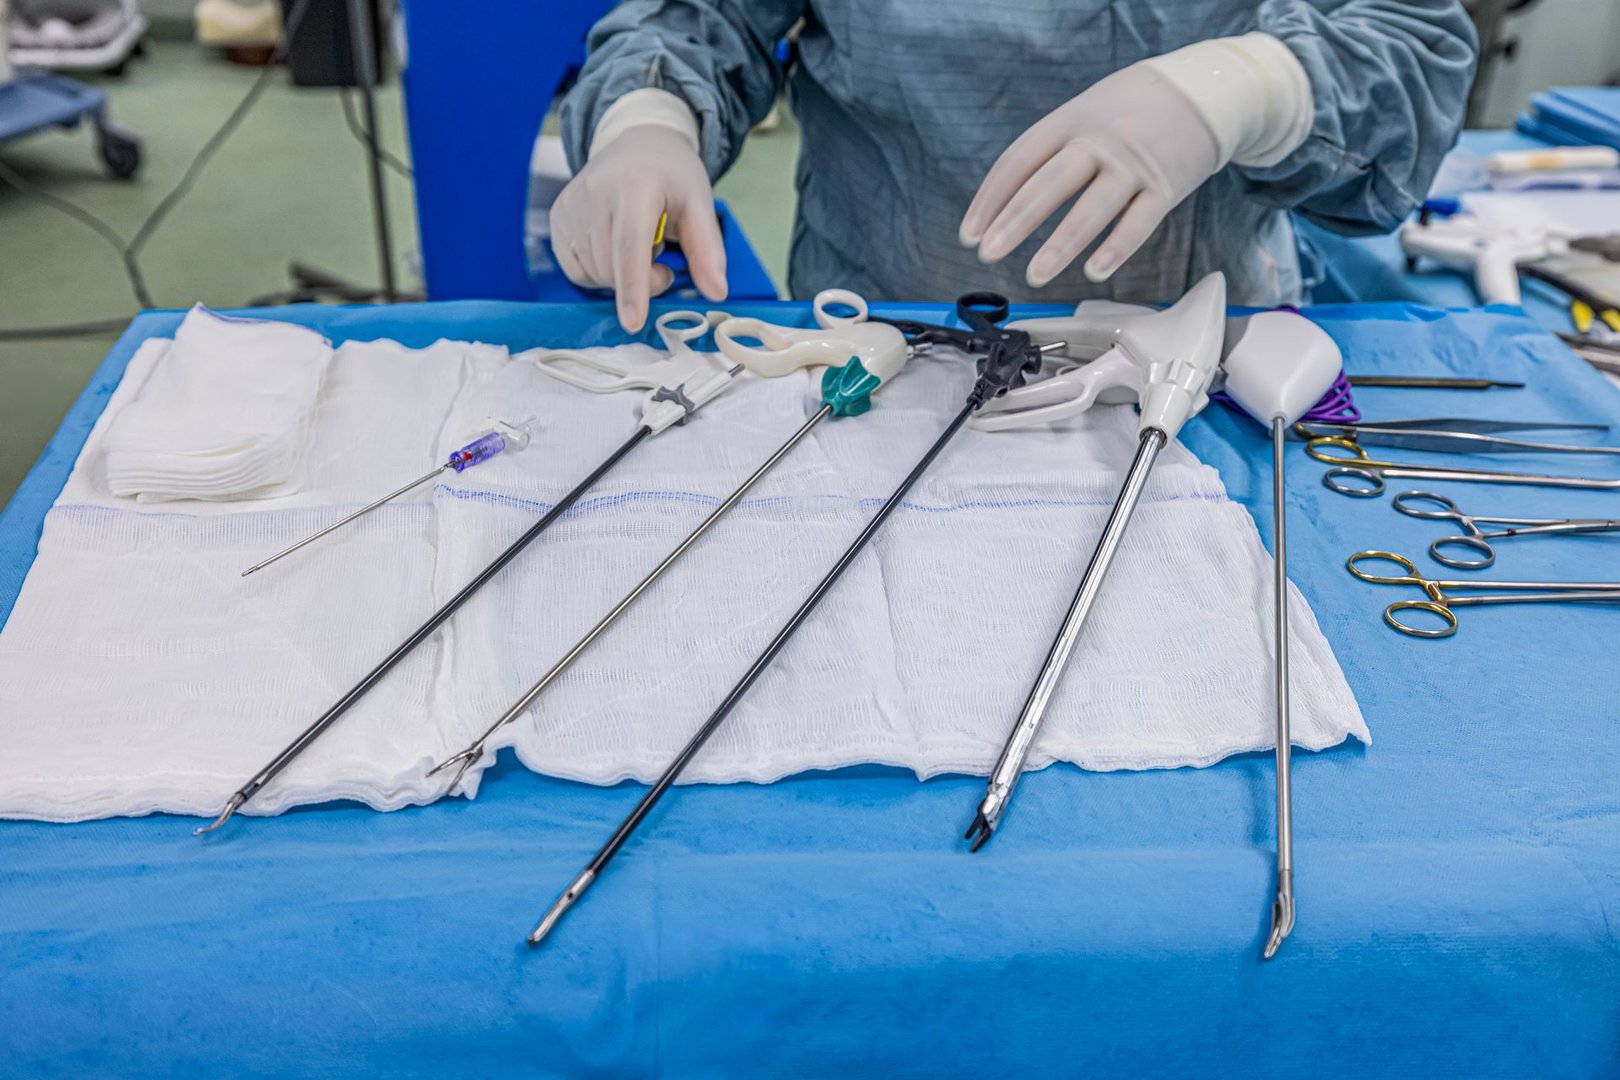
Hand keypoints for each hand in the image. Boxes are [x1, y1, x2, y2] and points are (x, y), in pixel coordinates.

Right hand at [552, 125, 727, 332]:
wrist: (638, 144)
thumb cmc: (672, 176)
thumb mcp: (700, 205)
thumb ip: (708, 250)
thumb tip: (717, 292)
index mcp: (635, 185)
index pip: (630, 245)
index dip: (633, 286)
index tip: (633, 321)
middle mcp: (595, 192)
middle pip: (613, 268)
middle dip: (642, 281)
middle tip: (661, 256)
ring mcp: (570, 205)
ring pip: (594, 273)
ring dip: (620, 276)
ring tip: (637, 241)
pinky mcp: (558, 217)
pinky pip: (576, 270)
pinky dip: (599, 272)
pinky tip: (614, 247)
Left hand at [959, 62, 1221, 287]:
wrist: (1202, 90)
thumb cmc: (1129, 111)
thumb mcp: (1083, 113)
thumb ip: (1047, 151)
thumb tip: (1001, 206)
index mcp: (1068, 121)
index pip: (1018, 161)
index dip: (990, 200)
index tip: (970, 235)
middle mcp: (1098, 140)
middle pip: (1049, 183)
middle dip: (1015, 221)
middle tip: (989, 253)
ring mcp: (1133, 164)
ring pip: (1092, 207)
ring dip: (1061, 244)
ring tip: (1035, 275)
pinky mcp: (1166, 186)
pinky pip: (1139, 222)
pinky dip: (1116, 248)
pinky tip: (1094, 271)